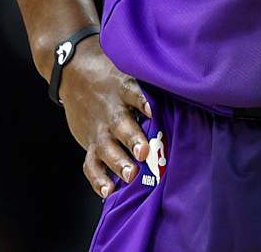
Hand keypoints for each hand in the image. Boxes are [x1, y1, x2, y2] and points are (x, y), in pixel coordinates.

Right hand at [54, 37, 155, 198]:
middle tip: (144, 153)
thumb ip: (151, 82)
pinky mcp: (89, 144)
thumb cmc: (112, 76)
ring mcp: (99, 130)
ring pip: (106, 148)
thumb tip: (186, 84)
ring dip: (118, 162)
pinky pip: (90, 164)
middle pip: (121, 125)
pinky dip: (97, 178)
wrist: (74, 73)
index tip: (154, 111)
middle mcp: (111, 112)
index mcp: (123, 90)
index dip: (144, 102)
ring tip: (131, 175)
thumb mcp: (129, 70)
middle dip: (132, 140)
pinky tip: (108, 191)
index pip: (134, 94)